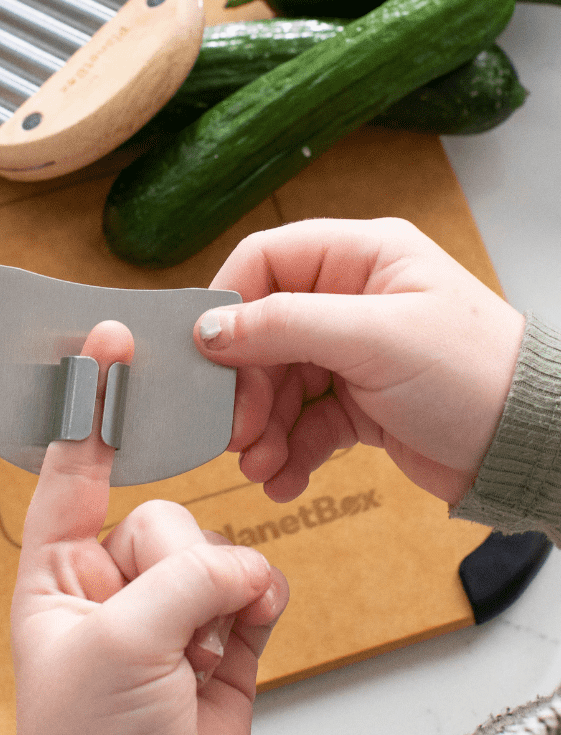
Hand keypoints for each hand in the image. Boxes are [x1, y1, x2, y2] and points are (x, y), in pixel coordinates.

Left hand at [12, 320, 287, 734]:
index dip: (90, 407)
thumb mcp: (117, 644)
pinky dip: (258, 603)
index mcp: (56, 571)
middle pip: (162, 515)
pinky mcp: (220, 636)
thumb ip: (179, 579)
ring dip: (220, 594)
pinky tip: (247, 634)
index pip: (72, 471)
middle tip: (174, 622)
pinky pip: (251, 585)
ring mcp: (168, 608)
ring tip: (202, 653)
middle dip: (179, 563)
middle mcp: (110, 581)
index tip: (106, 343)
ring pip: (213, 550)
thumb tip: (238, 568)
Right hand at [195, 217, 524, 504]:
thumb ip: (283, 325)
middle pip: (263, 331)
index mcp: (361, 256)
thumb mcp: (373, 338)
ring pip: (278, 382)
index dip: (228, 304)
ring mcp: (354, 352)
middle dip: (246, 386)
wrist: (533, 450)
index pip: (265, 261)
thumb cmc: (474, 375)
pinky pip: (304, 421)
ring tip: (260, 465)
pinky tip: (283, 478)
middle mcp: (352, 298)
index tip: (206, 354)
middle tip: (236, 431)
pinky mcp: (361, 402)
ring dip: (263, 426)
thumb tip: (208, 328)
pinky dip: (288, 451)